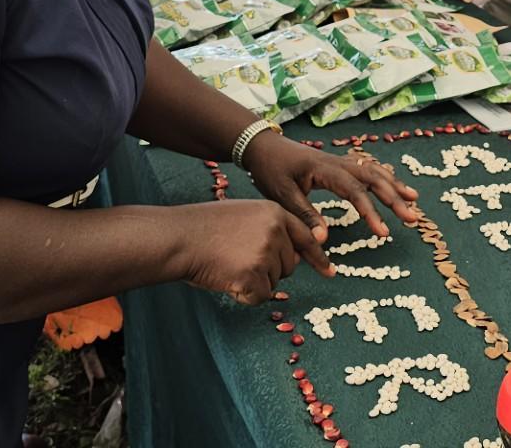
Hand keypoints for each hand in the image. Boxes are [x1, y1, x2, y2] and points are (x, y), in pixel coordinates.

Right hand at [172, 200, 310, 304]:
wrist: (180, 237)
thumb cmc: (204, 228)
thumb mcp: (244, 215)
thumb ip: (270, 230)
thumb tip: (292, 257)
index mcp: (275, 213)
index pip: (305, 237)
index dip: (318, 257)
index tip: (330, 272)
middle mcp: (276, 231)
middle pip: (289, 265)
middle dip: (269, 270)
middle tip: (238, 260)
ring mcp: (266, 253)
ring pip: (274, 282)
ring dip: (254, 282)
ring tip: (228, 264)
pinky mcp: (254, 275)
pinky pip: (260, 297)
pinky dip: (244, 295)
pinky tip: (227, 279)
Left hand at [241, 134, 419, 275]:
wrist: (262, 145)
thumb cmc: (270, 170)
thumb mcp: (282, 195)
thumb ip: (305, 216)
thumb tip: (324, 241)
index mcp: (324, 169)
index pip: (355, 191)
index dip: (371, 212)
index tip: (383, 232)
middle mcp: (337, 162)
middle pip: (373, 178)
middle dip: (394, 198)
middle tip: (412, 219)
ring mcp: (340, 161)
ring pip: (373, 171)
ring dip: (394, 185)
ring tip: (414, 200)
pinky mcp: (339, 164)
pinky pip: (367, 168)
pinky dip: (384, 176)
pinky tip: (394, 184)